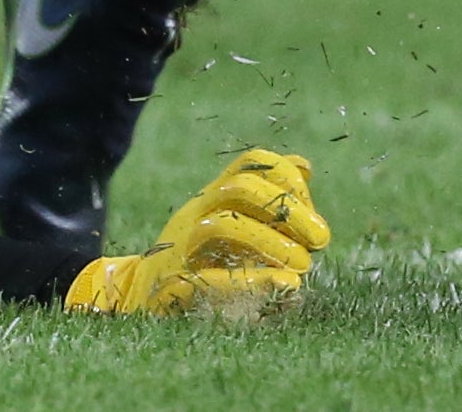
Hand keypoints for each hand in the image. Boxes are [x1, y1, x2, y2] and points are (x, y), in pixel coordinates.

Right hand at [66, 149, 329, 314]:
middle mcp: (197, 214)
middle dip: (287, 210)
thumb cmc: (201, 260)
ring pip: (222, 227)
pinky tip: (284, 288)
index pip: (251, 165)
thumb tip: (304, 166)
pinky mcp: (174, 286)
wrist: (140, 295)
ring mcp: (182, 248)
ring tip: (302, 268)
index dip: (287, 179)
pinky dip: (248, 282)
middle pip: (239, 189)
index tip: (313, 211)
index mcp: (212, 198)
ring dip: (270, 243)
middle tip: (321, 240)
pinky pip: (206, 278)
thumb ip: (267, 199)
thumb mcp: (231, 221)